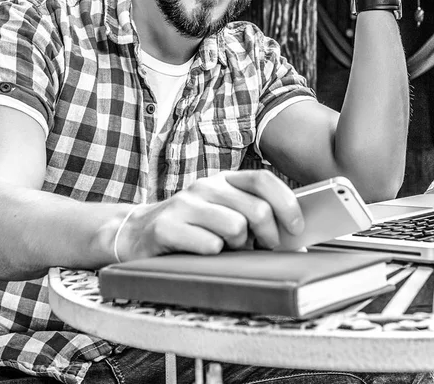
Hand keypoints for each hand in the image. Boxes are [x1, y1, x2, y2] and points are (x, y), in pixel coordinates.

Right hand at [116, 170, 304, 259]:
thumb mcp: (220, 211)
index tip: (297, 227)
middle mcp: (205, 186)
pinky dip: (215, 255)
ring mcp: (185, 204)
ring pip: (236, 228)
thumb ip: (250, 213)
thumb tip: (292, 233)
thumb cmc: (189, 226)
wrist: (136, 232)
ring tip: (227, 250)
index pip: (263, 180)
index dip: (286, 203)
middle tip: (263, 249)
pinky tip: (204, 254)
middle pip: (256, 209)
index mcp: (223, 180)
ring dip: (239, 247)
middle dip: (268, 236)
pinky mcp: (167, 226)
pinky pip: (209, 245)